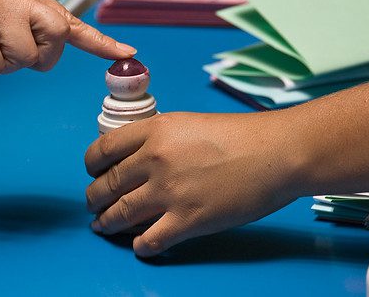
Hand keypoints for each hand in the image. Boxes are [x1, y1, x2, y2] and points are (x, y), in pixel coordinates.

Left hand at [85, 112, 300, 256]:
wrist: (276, 153)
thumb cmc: (240, 136)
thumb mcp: (189, 123)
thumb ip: (159, 138)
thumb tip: (138, 158)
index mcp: (154, 130)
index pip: (103, 149)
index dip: (91, 165)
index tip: (92, 173)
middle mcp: (154, 160)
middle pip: (106, 184)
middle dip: (94, 198)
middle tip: (94, 205)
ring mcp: (168, 192)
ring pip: (119, 213)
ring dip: (107, 223)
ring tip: (103, 226)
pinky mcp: (187, 220)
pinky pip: (148, 240)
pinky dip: (139, 245)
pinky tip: (139, 245)